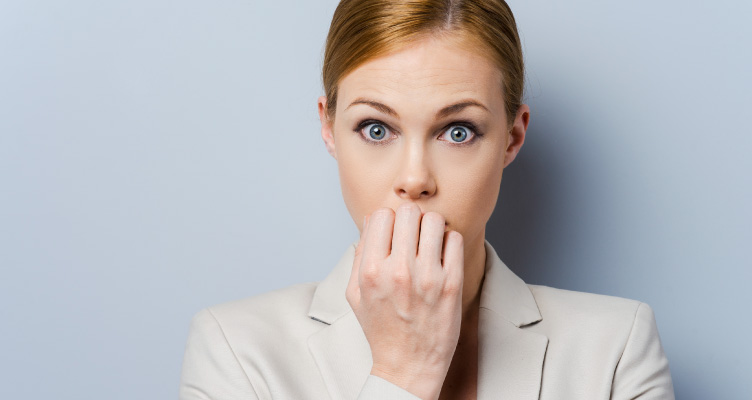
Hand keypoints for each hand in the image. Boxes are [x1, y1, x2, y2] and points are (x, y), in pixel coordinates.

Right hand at [346, 202, 463, 399]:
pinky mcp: (451, 284)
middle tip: (413, 235)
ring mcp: (427, 277)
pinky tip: (442, 255)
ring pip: (433, 220)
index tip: (393, 233)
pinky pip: (454, 239)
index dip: (387, 221)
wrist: (408, 366)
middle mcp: (398, 271)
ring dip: (431, 227)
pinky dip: (449, 240)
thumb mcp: (356, 294)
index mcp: (370, 271)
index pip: (380, 215)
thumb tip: (370, 220)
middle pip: (408, 212)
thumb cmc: (381, 329)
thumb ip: (360, 255)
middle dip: (410, 219)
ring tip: (428, 243)